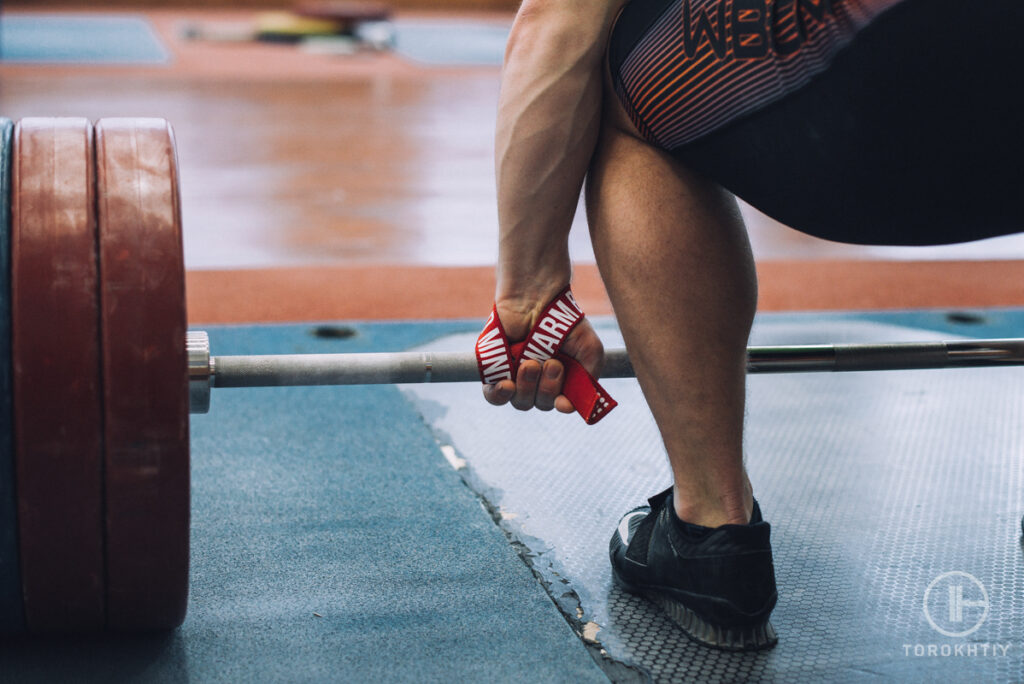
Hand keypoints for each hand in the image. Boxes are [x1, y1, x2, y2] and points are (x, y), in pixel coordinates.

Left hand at [482, 310, 604, 413]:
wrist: (535, 296)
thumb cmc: (565, 321)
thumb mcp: (589, 349)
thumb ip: (590, 378)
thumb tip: (570, 407)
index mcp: (561, 380)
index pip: (560, 404)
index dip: (561, 406)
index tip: (563, 402)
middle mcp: (539, 382)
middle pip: (540, 403)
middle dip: (547, 388)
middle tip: (551, 363)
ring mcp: (516, 377)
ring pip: (520, 401)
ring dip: (527, 387)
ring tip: (530, 362)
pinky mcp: (495, 370)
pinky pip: (494, 395)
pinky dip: (499, 395)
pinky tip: (506, 385)